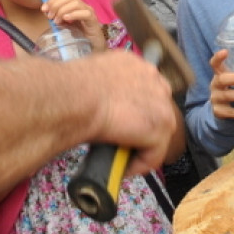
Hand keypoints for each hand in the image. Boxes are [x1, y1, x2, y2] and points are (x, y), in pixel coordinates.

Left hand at [41, 0, 105, 51]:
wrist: (93, 48)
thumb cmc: (79, 36)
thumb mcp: (64, 26)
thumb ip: (56, 17)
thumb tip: (46, 11)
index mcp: (75, 6)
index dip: (52, 0)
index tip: (43, 9)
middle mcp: (83, 6)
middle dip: (56, 5)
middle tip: (50, 16)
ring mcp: (89, 12)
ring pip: (76, 3)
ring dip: (63, 10)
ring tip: (57, 21)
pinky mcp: (93, 21)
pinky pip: (85, 14)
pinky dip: (74, 14)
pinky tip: (66, 20)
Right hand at [79, 50, 176, 175]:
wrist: (74, 96)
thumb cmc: (71, 89)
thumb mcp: (92, 81)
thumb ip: (106, 89)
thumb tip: (100, 104)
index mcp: (135, 64)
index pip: (145, 91)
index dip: (134, 112)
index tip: (120, 126)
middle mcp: (153, 78)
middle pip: (156, 111)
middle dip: (140, 129)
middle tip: (119, 143)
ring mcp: (162, 102)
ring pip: (157, 134)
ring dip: (139, 148)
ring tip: (117, 157)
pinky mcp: (161, 125)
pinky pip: (154, 155)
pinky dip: (137, 165)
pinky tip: (120, 168)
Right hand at [208, 49, 233, 121]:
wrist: (220, 109)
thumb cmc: (232, 87)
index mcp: (219, 74)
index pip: (214, 64)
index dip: (218, 58)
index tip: (225, 51)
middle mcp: (215, 85)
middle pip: (222, 80)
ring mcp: (216, 99)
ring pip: (228, 96)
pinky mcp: (219, 112)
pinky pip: (231, 113)